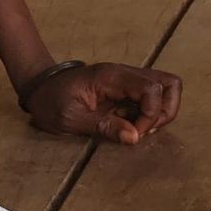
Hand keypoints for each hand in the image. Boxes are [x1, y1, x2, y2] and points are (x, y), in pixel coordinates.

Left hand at [22, 62, 182, 143]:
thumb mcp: (70, 119)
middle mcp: (126, 73)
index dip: (151, 115)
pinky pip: (153, 95)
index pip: (152, 88)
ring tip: (140, 129)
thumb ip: (103, 126)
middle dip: (164, 112)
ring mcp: (128, 78)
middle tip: (144, 131)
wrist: (41, 87)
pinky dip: (151, 112)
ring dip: (161, 111)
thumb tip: (135, 137)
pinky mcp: (127, 87)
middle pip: (169, 83)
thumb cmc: (51, 101)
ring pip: (166, 87)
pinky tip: (132, 124)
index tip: (135, 134)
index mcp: (112, 77)